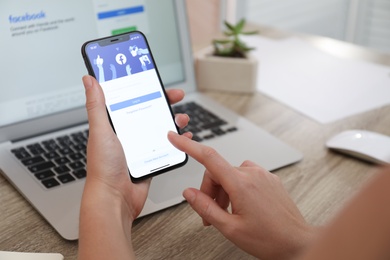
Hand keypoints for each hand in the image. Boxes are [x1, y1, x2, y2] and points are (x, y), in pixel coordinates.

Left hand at [78, 75, 189, 258]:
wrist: (114, 198)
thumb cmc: (103, 168)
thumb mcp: (101, 131)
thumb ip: (96, 106)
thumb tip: (89, 80)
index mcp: (113, 125)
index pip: (131, 100)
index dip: (144, 89)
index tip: (155, 81)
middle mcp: (127, 135)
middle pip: (149, 112)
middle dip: (164, 102)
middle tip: (176, 96)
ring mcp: (139, 147)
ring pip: (159, 129)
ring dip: (173, 121)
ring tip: (182, 118)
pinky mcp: (149, 160)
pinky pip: (166, 147)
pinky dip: (177, 142)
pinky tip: (183, 138)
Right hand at [168, 132, 316, 259]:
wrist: (297, 242)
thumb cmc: (270, 239)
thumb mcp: (230, 228)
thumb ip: (206, 208)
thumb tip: (189, 193)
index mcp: (241, 184)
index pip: (208, 158)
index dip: (188, 146)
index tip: (175, 138)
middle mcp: (252, 174)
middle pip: (217, 171)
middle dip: (209, 191)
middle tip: (209, 214)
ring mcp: (262, 175)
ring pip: (230, 174)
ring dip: (222, 191)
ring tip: (227, 213)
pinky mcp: (269, 179)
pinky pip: (244, 176)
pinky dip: (236, 188)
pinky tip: (241, 206)